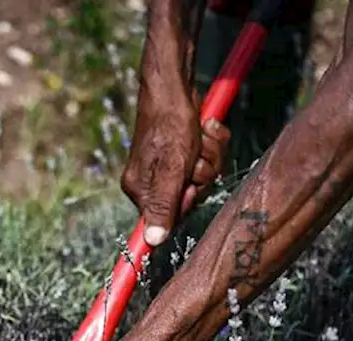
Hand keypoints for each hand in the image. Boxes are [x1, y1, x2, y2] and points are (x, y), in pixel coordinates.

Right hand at [122, 85, 230, 245]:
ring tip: (199, 137)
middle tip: (196, 154)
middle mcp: (152, 181)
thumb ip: (163, 206)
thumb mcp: (170, 169)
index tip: (188, 186)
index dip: (186, 200)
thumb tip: (151, 242)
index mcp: (140, 190)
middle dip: (203, 172)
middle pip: (193, 195)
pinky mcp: (183, 151)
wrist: (174, 87)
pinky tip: (204, 129)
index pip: (169, 217)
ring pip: (205, 175)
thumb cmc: (169, 125)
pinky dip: (212, 143)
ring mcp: (169, 165)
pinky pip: (208, 159)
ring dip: (211, 155)